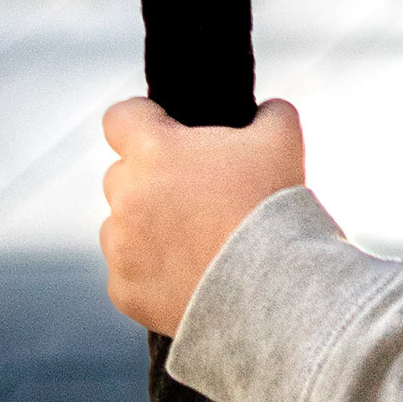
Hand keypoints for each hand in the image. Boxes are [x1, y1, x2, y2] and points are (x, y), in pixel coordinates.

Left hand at [101, 95, 307, 334]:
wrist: (272, 290)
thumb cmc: (272, 209)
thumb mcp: (282, 141)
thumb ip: (269, 112)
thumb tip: (266, 110)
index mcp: (153, 151)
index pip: (120, 118)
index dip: (143, 121)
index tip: (165, 133)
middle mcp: (126, 196)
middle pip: (123, 176)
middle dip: (153, 182)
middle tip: (198, 199)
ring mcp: (121, 247)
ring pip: (121, 228)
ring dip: (147, 230)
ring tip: (195, 245)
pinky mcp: (124, 291)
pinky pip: (128, 276)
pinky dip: (151, 276)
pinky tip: (189, 278)